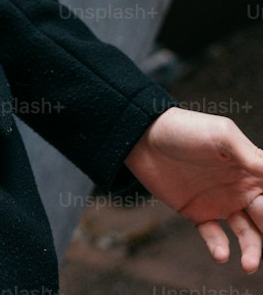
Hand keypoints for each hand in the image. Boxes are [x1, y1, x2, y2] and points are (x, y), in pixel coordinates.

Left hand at [124, 106, 262, 272]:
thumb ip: (250, 156)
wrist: (142, 136)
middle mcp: (240, 189)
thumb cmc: (184, 128)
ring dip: (252, 250)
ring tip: (249, 264)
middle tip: (262, 252)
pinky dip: (220, 247)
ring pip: (247, 234)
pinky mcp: (197, 213)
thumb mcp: (220, 135)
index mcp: (250, 170)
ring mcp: (220, 202)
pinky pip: (214, 236)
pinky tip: (221, 254)